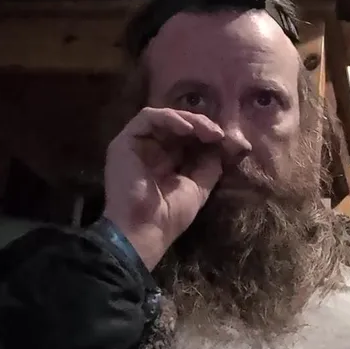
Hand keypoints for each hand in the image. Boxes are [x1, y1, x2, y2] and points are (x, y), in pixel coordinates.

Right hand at [103, 107, 223, 269]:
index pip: (188, 137)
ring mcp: (137, 145)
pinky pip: (147, 117)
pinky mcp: (124, 141)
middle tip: (219, 134)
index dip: (206, 134)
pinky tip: (187, 129)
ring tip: (207, 131)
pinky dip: (169, 118)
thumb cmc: (170, 216)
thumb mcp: (198, 187)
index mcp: (167, 162)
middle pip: (177, 125)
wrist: (145, 231)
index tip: (225, 140)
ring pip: (164, 117)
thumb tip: (220, 146)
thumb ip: (208, 165)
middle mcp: (151, 150)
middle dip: (201, 125)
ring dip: (189, 120)